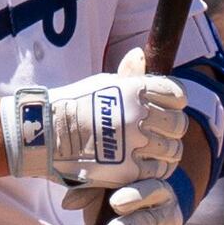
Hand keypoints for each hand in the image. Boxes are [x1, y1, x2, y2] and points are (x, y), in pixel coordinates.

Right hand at [9, 61, 192, 189]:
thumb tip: (140, 54)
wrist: (44, 134)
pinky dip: (156, 168)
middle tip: (160, 133)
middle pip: (178, 124)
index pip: (177, 94)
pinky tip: (145, 165)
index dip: (176, 102)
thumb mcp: (101, 83)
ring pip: (173, 149)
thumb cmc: (72, 105)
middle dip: (172, 128)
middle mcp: (138, 114)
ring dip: (166, 150)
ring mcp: (134, 143)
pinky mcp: (128, 169)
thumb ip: (128, 76)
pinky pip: (159, 170)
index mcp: (134, 89)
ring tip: (152, 151)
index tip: (168, 108)